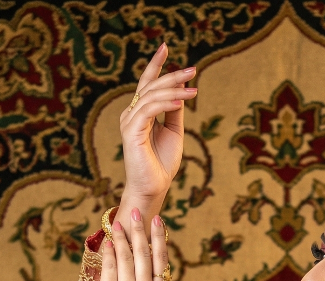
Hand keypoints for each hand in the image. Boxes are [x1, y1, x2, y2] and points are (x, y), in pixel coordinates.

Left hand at [88, 211, 168, 280]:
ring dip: (122, 235)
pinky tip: (108, 241)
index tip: (158, 221)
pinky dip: (110, 251)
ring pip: (126, 256)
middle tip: (135, 210)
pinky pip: (110, 267)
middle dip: (139, 229)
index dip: (159, 238)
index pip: (161, 260)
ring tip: (118, 221)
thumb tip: (146, 272)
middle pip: (144, 252)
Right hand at [116, 43, 196, 224]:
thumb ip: (174, 111)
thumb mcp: (174, 132)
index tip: (166, 47)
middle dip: (172, 76)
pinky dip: (166, 104)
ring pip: (152, 96)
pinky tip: (181, 102)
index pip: (147, 84)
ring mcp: (129, 122)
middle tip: (193, 69)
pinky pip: (150, 110)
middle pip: (151, 86)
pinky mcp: (131, 132)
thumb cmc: (162, 164)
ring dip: (174, 90)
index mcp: (139, 113)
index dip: (156, 65)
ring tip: (194, 89)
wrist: (153, 189)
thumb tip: (181, 92)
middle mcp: (131, 114)